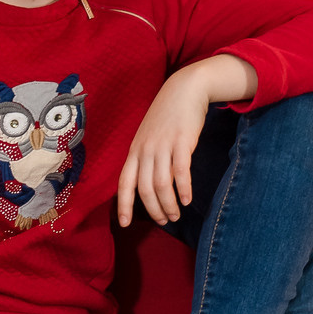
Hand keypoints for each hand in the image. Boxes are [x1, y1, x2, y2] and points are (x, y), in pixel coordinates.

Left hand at [119, 55, 253, 226]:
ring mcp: (163, 146)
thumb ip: (147, 158)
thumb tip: (151, 185)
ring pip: (162, 185)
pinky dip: (184, 189)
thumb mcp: (149, 136)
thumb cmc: (167, 116)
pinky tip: (188, 200)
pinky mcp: (181, 142)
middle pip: (145, 189)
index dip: (124, 204)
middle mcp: (145, 150)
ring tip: (176, 215)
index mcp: (135, 151)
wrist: (184, 89)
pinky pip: (181, 172)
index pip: (125, 183)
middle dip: (154, 210)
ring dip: (169, 204)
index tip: (125, 224)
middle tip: (164, 221)